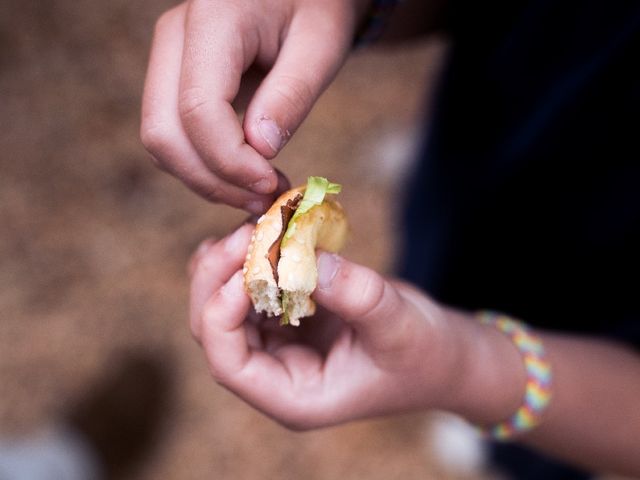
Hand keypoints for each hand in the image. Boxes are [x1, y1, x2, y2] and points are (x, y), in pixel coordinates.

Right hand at [141, 0, 366, 212]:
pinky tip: (243, 175)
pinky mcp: (172, 78)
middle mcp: (174, 36)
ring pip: (162, 141)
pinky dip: (203, 166)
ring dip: (206, 179)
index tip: (270, 185)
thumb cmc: (316, 7)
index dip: (231, 161)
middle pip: (165, 132)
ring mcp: (167, 57)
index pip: (199, 109)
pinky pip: (173, 135)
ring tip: (258, 192)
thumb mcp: (321, 45)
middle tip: (262, 201)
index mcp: (213, 18)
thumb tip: (260, 150)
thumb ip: (291, 95)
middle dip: (212, 180)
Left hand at [189, 224, 461, 428]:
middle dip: (219, 278)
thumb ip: (356, 295)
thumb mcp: (399, 325)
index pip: (230, 364)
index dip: (221, 314)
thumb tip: (306, 258)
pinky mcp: (288, 318)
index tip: (245, 268)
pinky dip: (253, 257)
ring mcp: (278, 345)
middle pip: (213, 329)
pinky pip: (251, 287)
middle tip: (246, 232)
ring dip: (231, 262)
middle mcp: (275, 373)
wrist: (441, 354)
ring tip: (257, 225)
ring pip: (224, 304)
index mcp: (294, 395)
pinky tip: (271, 230)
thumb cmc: (425, 354)